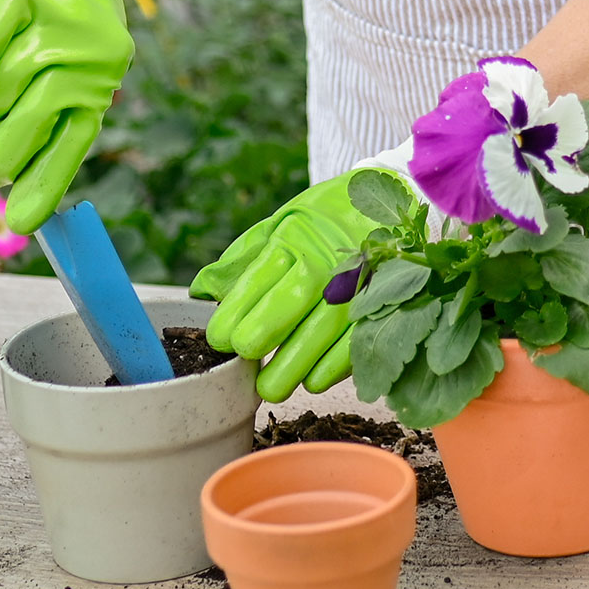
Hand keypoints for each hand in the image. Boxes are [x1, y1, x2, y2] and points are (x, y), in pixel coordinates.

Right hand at [0, 0, 133, 234]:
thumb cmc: (65, 39)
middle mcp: (87, 55)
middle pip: (42, 112)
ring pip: (13, 76)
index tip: (25, 222)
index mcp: (99, 84)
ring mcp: (57, 20)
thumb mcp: (70, 80)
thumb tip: (14, 180)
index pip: (75, 140)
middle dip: (10, 153)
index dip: (49, 182)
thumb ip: (46, 122)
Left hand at [190, 170, 414, 401]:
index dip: (235, 311)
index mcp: (295, 239)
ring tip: (271, 386)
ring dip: (296, 362)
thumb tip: (202, 291)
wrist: (386, 202)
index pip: (259, 277)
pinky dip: (335, 365)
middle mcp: (327, 260)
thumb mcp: (279, 225)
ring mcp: (358, 282)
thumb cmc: (323, 221)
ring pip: (326, 327)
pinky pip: (359, 338)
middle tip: (243, 357)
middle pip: (293, 300)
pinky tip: (313, 380)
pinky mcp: (382, 303)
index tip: (219, 338)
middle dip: (263, 333)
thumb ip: (242, 259)